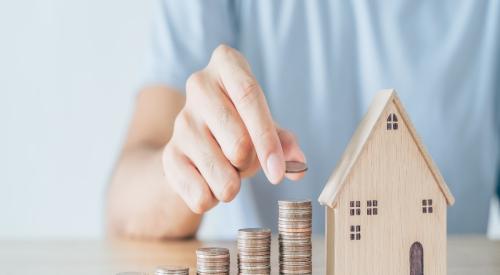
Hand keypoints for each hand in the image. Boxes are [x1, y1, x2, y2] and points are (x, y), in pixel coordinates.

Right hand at [162, 45, 305, 213]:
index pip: (248, 96)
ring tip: (228, 169)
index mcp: (227, 64)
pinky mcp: (168, 155)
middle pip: (239, 143)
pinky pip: (200, 195)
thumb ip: (285, 141)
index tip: (277, 174)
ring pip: (222, 175)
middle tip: (246, 160)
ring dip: (233, 184)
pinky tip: (209, 181)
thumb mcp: (266, 123)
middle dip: (251, 165)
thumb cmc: (241, 124)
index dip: (267, 140)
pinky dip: (213, 199)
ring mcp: (180, 120)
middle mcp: (199, 85)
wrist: (198, 140)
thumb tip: (298, 166)